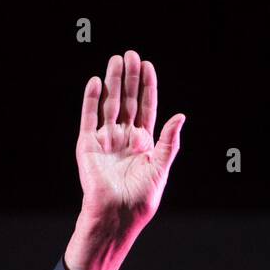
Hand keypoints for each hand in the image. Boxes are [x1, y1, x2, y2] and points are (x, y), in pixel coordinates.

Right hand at [64, 49, 184, 269]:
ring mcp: (106, 140)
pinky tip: (96, 81)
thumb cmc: (141, 198)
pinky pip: (89, 118)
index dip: (147, 87)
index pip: (145, 108)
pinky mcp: (88, 146)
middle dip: (129, 78)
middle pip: (127, 101)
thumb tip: (181, 116)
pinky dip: (91, 100)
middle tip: (131, 54)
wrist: (117, 215)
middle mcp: (124, 139)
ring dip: (112, 82)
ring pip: (109, 104)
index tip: (148, 66)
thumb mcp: (161, 168)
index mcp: (144, 143)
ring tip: (116, 59)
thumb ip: (169, 142)